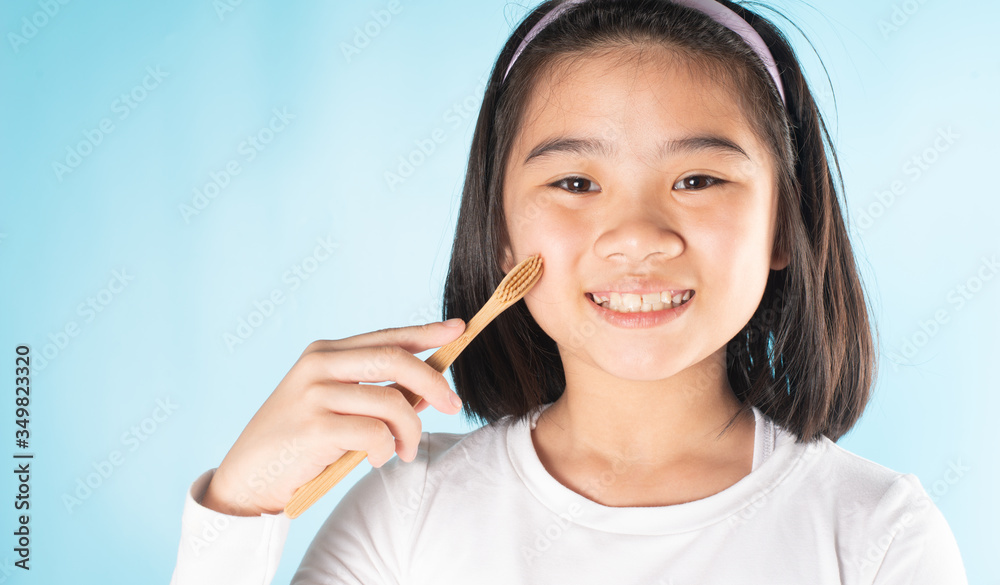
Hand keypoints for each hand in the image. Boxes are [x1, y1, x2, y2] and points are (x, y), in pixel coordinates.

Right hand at [200, 319, 465, 515]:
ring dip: (410, 431)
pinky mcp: (313, 428)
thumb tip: (430, 391)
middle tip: (453, 406)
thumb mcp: (337, 410)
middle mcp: (318, 366)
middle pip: (395, 360)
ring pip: (391, 402)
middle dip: (433, 382)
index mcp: (324, 354)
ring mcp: (313, 395)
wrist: (246, 479)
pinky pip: (375, 434)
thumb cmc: (299, 445)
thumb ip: (376, 395)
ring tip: (404, 451)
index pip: (386, 337)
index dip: (425, 333)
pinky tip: (375, 460)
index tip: (459, 329)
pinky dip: (386, 450)